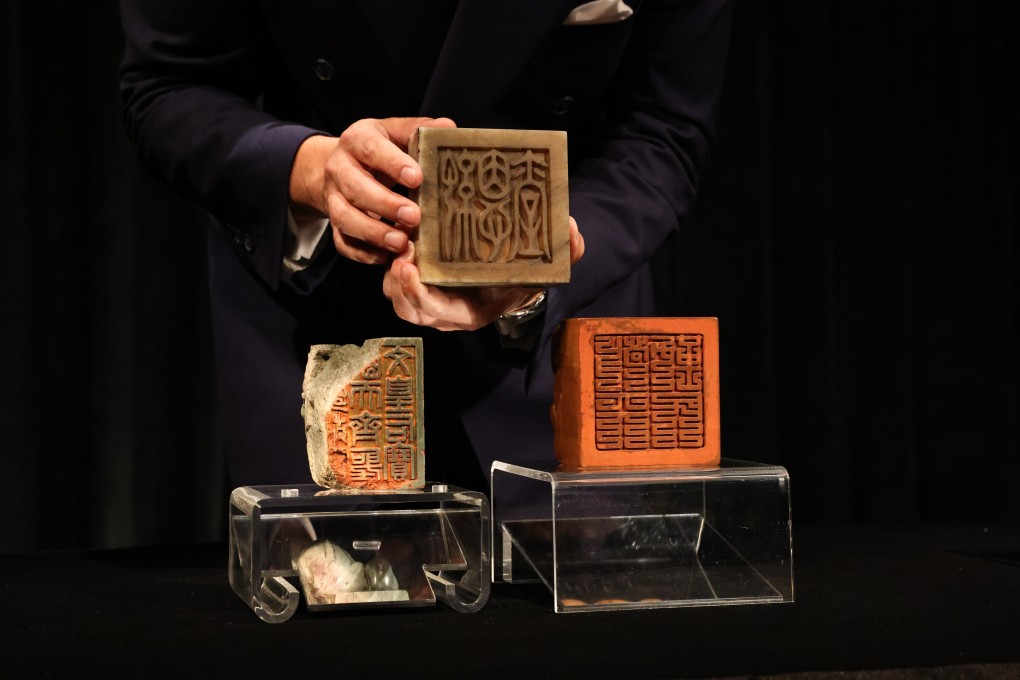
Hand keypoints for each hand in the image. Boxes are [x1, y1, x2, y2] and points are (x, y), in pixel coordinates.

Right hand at [288, 116, 456, 263]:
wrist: (341, 166)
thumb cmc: (378, 149)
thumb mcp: (394, 133)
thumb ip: (418, 130)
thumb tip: (449, 128)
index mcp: (356, 140)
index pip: (371, 149)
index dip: (393, 163)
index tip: (417, 178)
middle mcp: (339, 169)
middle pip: (356, 188)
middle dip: (385, 204)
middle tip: (414, 216)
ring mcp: (333, 198)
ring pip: (344, 217)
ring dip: (372, 233)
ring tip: (400, 242)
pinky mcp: (334, 223)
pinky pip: (342, 241)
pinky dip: (362, 252)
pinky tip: (384, 257)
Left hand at [382, 217, 585, 330]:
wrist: (514, 276)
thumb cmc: (526, 274)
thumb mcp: (549, 266)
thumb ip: (566, 252)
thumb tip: (570, 229)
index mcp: (471, 312)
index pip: (437, 313)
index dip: (419, 295)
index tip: (411, 269)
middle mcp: (445, 312)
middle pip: (409, 309)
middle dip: (399, 285)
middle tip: (400, 252)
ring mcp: (430, 299)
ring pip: (397, 296)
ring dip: (391, 274)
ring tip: (396, 243)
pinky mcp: (420, 281)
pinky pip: (396, 280)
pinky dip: (391, 263)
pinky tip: (396, 235)